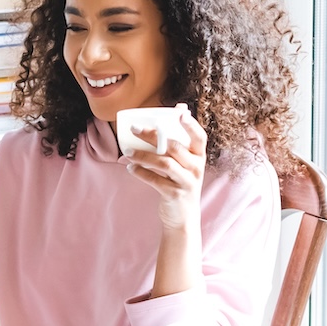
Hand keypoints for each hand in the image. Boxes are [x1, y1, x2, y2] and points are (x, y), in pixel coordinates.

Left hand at [125, 104, 206, 230]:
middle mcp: (196, 168)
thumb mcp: (185, 164)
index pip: (199, 137)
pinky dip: (140, 172)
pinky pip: (155, 180)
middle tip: (134, 129)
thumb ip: (180, 140)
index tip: (180, 112)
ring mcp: (187, 182)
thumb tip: (179, 107)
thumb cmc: (180, 183)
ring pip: (164, 163)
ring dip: (143, 155)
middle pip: (174, 146)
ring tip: (127, 152)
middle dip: (152, 136)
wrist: (183, 218)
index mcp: (199, 157)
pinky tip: (130, 167)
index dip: (191, 124)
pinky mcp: (175, 195)